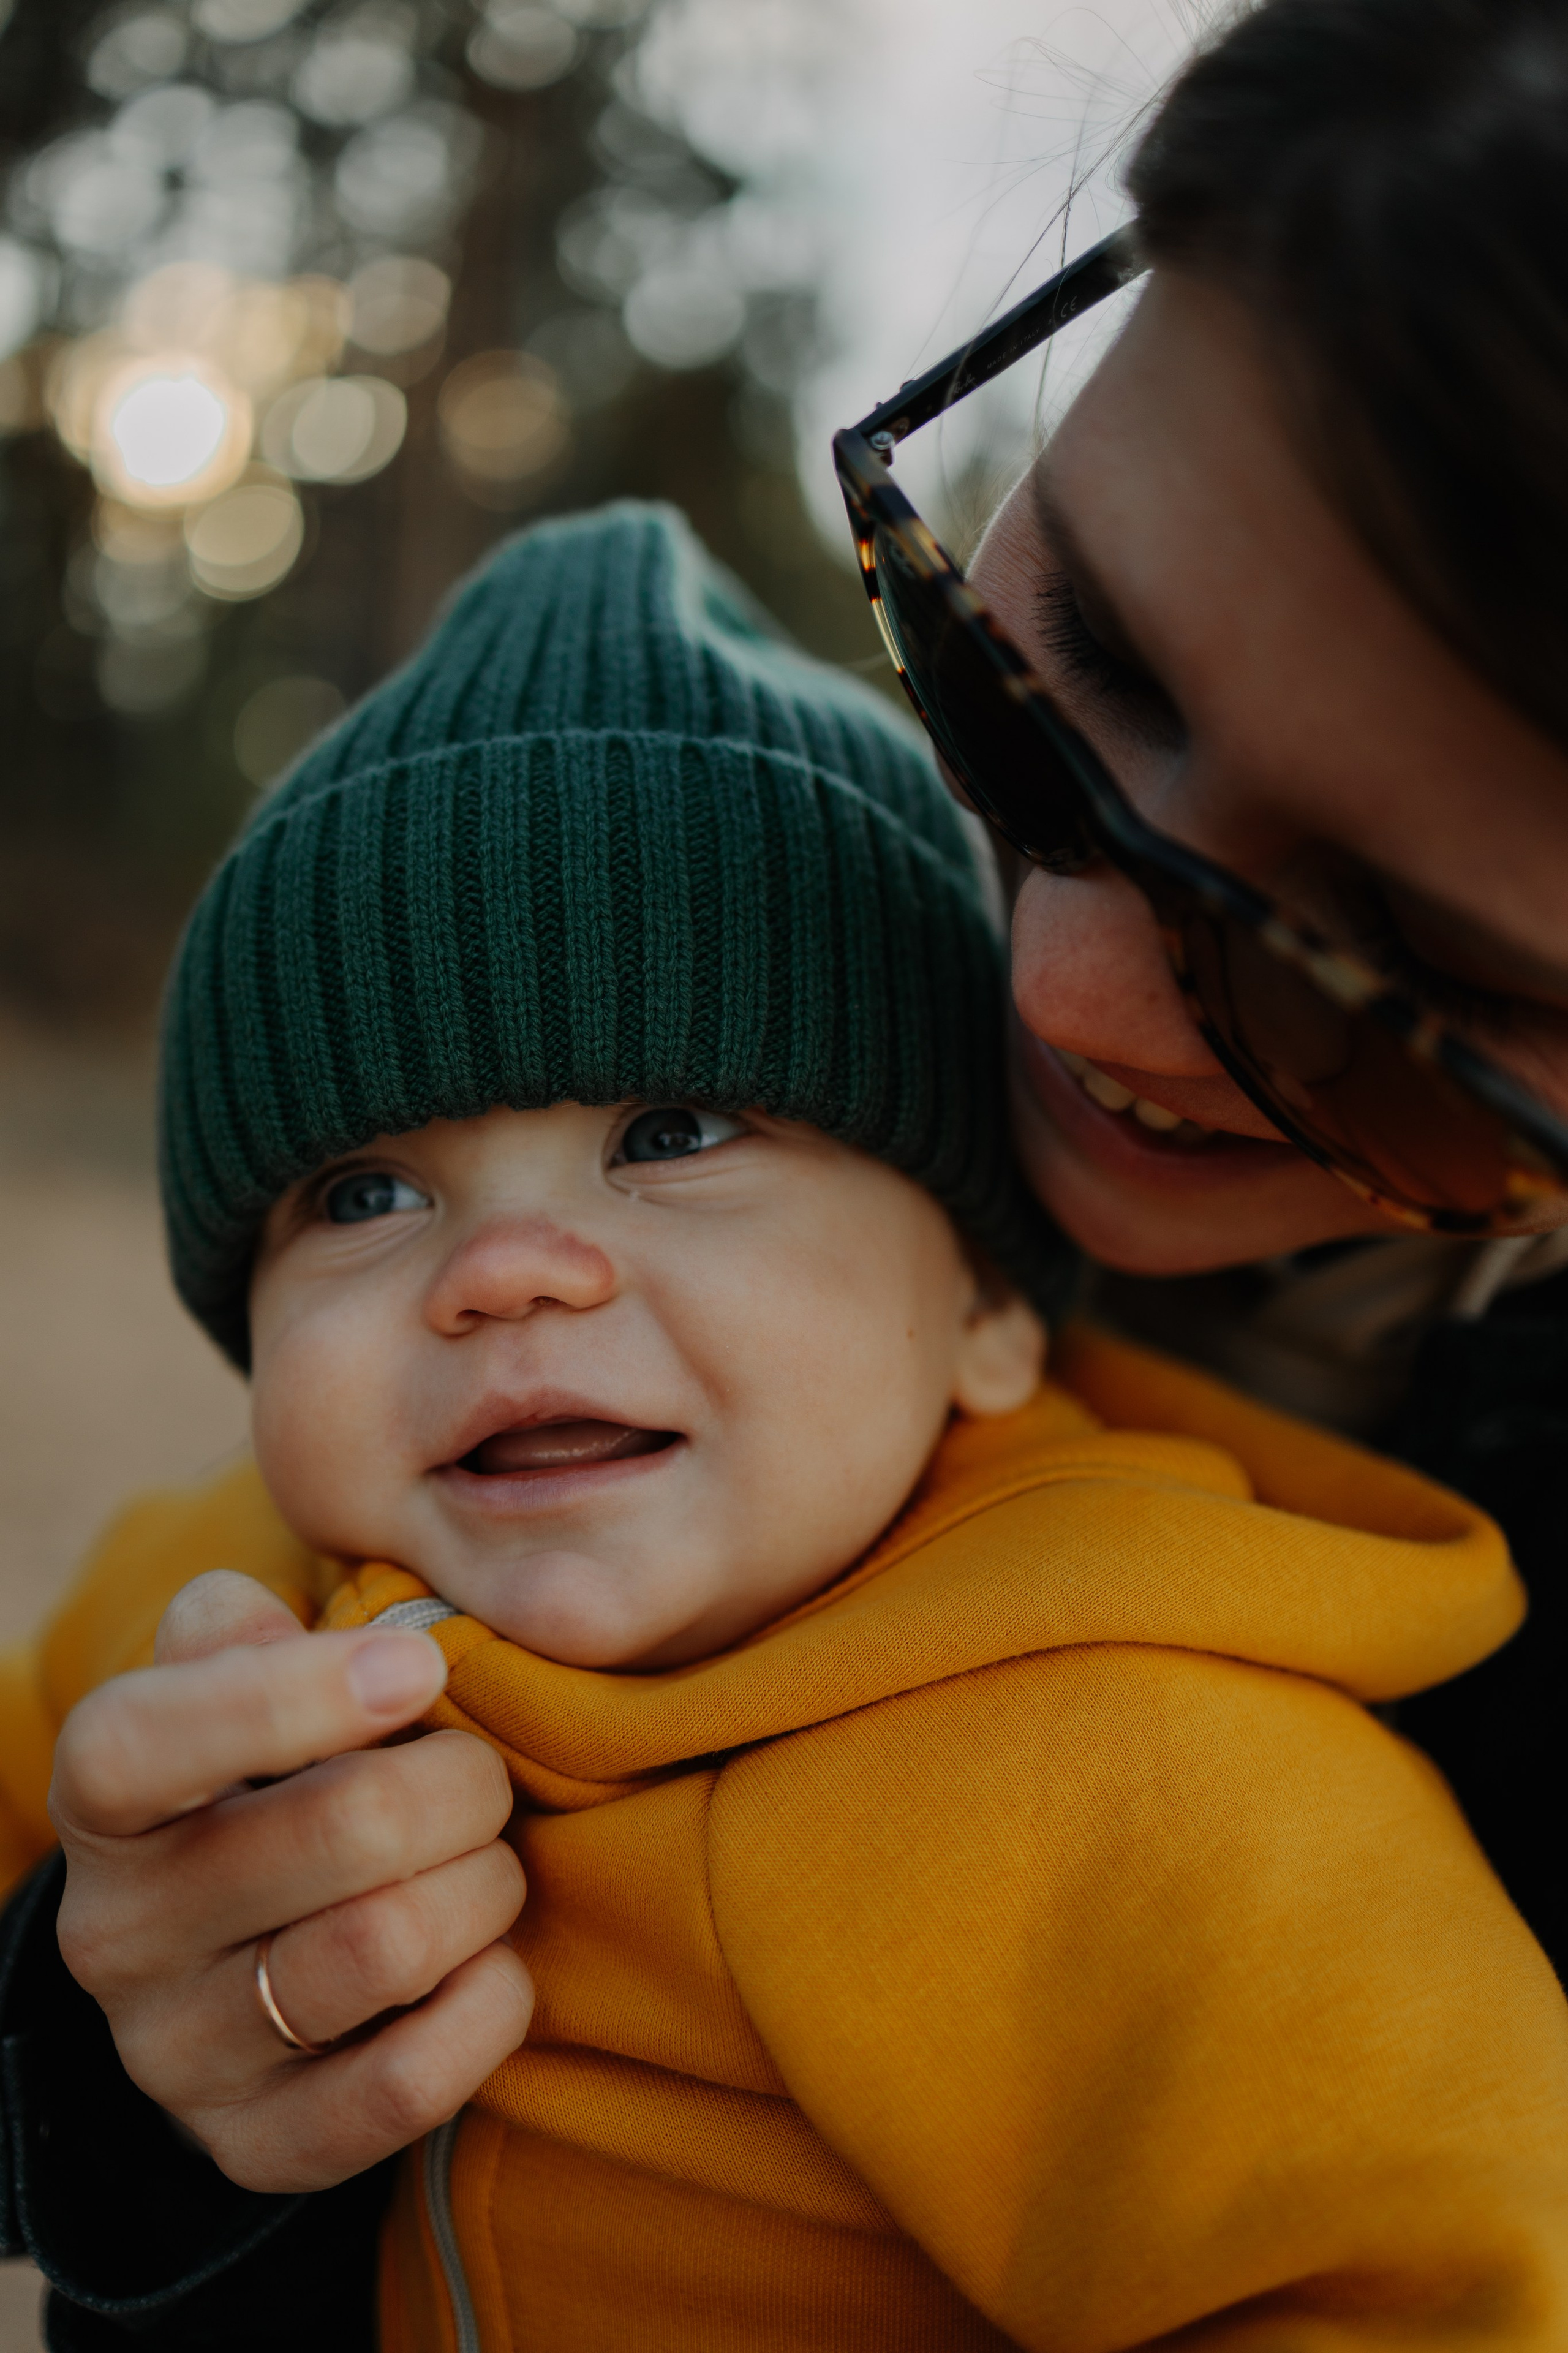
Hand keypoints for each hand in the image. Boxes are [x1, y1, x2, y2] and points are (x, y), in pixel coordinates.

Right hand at [49, 1570, 531, 2192]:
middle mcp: (118, 1935)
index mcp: (105, 1801)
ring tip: (482, 1867)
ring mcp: (180, 2055)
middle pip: (345, 1828)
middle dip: (461, 1784)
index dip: (293, 1694)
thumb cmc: (272, 1782)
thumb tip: (305, 1632)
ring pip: (392, 1945)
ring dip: (485, 1888)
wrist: (244, 1966)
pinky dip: (487, 2005)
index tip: (419, 1666)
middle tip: (479, 1781)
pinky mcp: (258, 2147)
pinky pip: (410, 2081)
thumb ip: (244, 1630)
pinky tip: (484, 1965)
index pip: (141, 1743)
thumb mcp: (238, 1685)